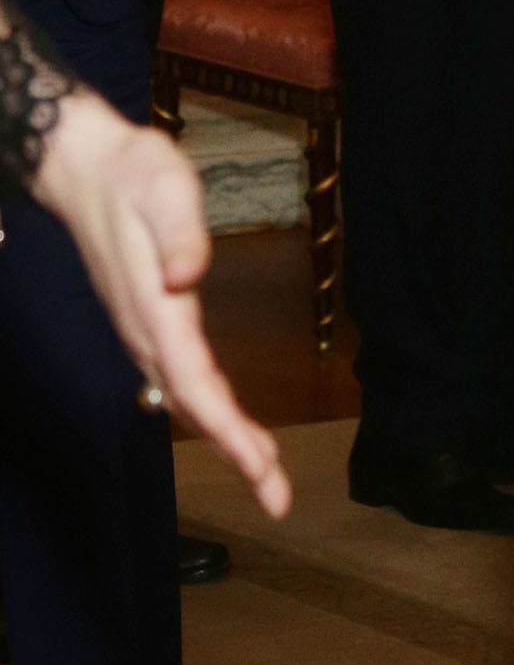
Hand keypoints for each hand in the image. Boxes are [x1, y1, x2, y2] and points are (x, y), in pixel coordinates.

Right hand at [32, 94, 290, 517]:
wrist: (84, 167)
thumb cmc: (132, 172)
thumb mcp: (163, 186)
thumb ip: (179, 233)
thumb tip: (187, 276)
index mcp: (154, 307)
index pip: (194, 382)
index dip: (227, 428)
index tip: (259, 466)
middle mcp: (146, 330)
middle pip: (194, 404)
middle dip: (236, 451)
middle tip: (277, 497)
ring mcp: (144, 329)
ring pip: (188, 397)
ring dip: (227, 436)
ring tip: (267, 474)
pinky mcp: (148, 322)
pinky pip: (183, 379)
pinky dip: (211, 410)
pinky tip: (230, 424)